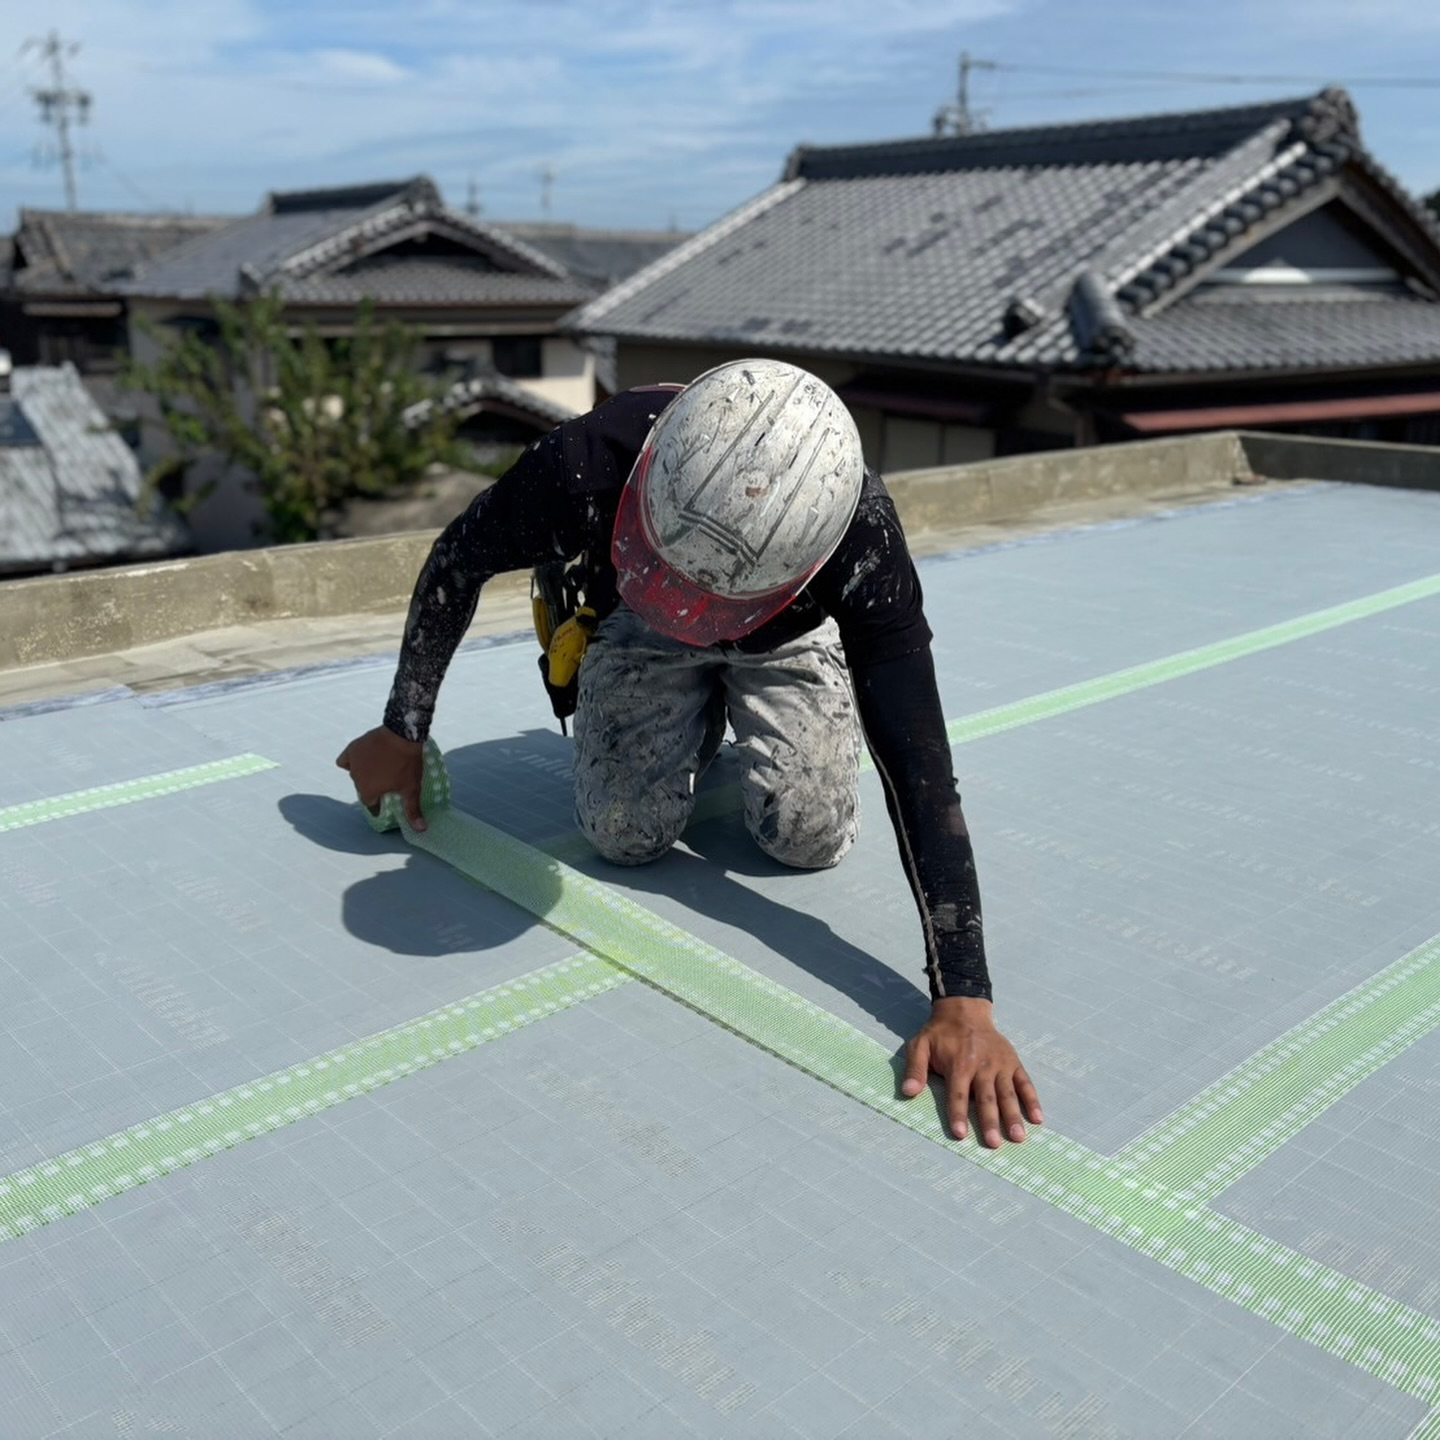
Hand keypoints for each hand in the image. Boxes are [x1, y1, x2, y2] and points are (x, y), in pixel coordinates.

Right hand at [336, 726, 426, 829]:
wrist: (403, 734)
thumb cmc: (408, 764)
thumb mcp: (412, 788)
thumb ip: (412, 810)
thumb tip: (420, 829)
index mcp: (368, 791)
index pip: (371, 805)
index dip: (380, 805)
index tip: (387, 800)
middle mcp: (356, 779)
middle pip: (363, 789)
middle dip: (372, 788)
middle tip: (387, 782)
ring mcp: (353, 763)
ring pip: (355, 775)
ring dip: (364, 775)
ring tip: (380, 769)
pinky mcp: (353, 748)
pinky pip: (346, 760)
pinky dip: (352, 762)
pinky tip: (363, 760)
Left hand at [901, 997, 1042, 1146]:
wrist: (965, 1010)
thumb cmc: (940, 1033)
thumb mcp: (920, 1045)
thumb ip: (915, 1069)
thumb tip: (907, 1092)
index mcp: (959, 1064)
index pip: (958, 1094)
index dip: (958, 1114)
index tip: (960, 1134)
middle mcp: (982, 1066)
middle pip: (986, 1098)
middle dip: (990, 1121)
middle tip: (993, 1144)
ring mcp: (1000, 1065)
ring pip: (1008, 1093)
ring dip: (1013, 1116)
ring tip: (1018, 1137)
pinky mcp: (1013, 1063)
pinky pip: (1025, 1083)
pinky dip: (1032, 1100)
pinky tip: (1038, 1118)